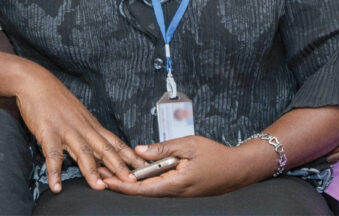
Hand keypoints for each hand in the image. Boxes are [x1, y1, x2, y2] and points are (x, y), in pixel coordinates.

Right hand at [14, 69, 143, 192]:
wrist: (36, 82)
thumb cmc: (55, 99)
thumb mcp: (77, 114)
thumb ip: (87, 131)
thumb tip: (98, 147)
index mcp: (91, 125)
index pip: (115, 142)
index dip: (130, 155)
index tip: (144, 165)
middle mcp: (83, 128)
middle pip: (105, 149)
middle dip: (119, 166)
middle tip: (132, 180)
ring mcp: (66, 130)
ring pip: (83, 152)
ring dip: (92, 171)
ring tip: (100, 187)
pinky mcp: (48, 132)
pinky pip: (52, 154)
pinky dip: (54, 171)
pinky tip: (56, 185)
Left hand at [99, 136, 250, 197]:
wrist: (238, 169)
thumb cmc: (216, 155)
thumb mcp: (189, 145)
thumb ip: (163, 148)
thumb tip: (139, 151)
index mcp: (175, 184)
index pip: (142, 188)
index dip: (121, 185)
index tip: (105, 180)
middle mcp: (175, 193)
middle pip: (142, 191)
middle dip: (120, 183)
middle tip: (99, 173)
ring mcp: (179, 193)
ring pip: (150, 189)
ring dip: (131, 182)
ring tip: (111, 171)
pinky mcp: (182, 190)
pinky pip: (160, 186)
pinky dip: (145, 181)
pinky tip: (136, 173)